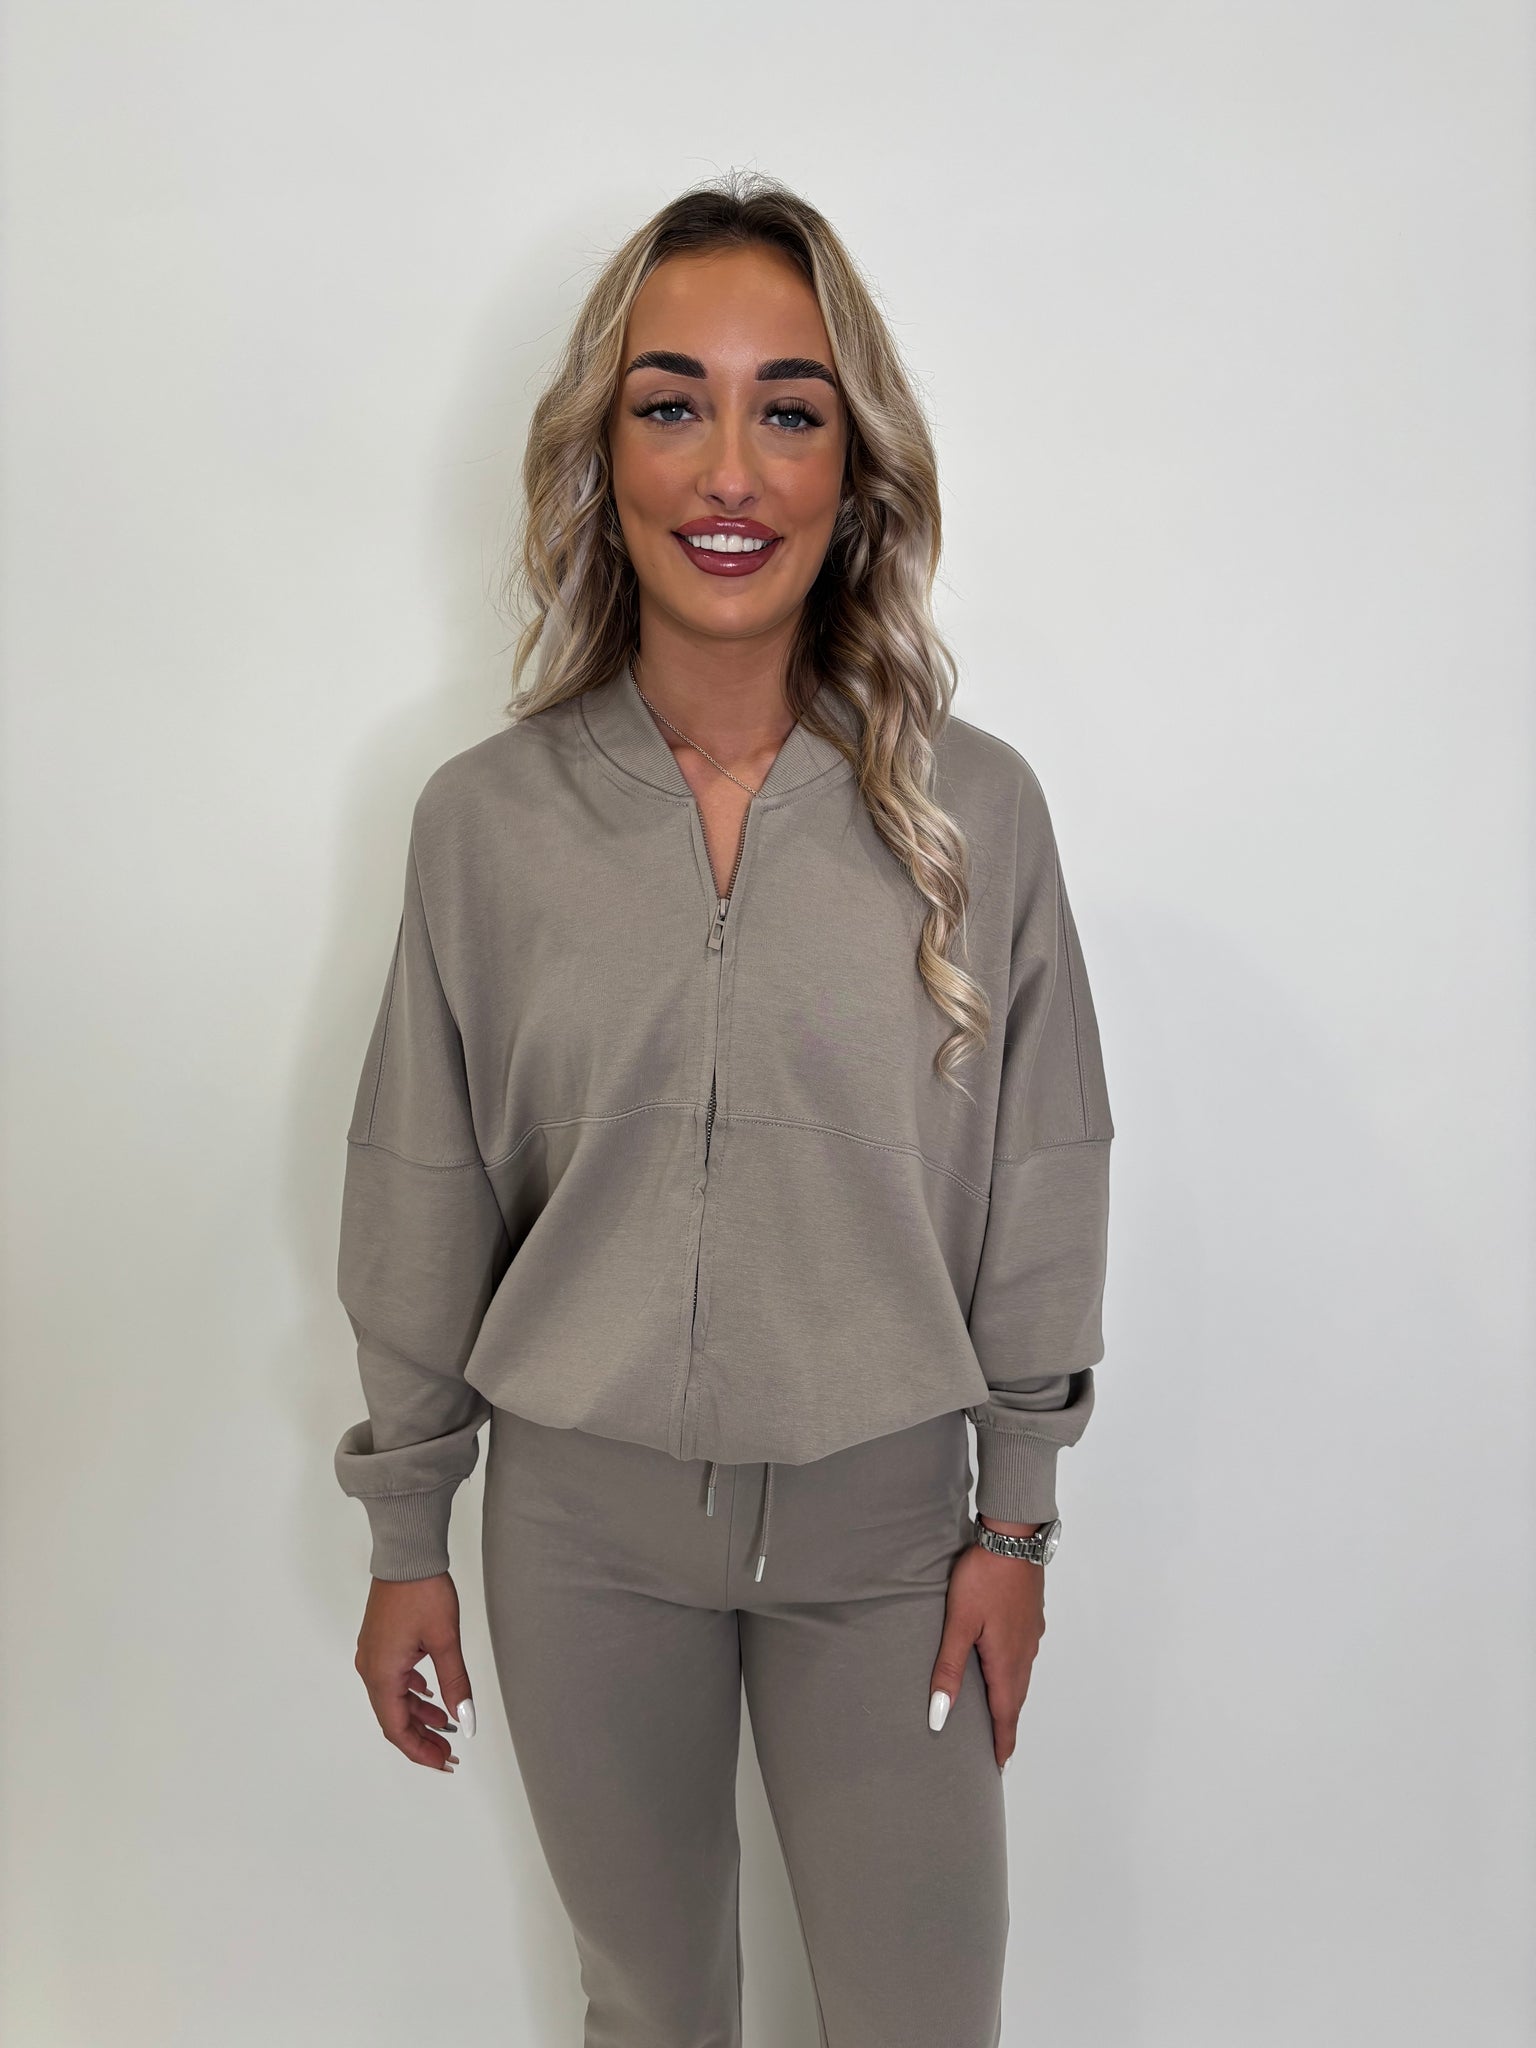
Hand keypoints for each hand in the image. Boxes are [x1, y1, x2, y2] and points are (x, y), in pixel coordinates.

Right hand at [354, 1572, 474, 1771]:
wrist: (407, 1554)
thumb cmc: (422, 1592)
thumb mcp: (445, 1642)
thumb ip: (455, 1685)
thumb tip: (465, 1721)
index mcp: (382, 1673)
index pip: (397, 1729)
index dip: (420, 1750)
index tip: (444, 1762)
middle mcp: (370, 1668)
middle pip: (393, 1717)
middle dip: (421, 1736)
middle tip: (448, 1751)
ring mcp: (373, 1654)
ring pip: (393, 1698)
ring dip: (418, 1714)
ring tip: (445, 1724)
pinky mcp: (379, 1641)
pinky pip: (392, 1678)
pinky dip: (412, 1692)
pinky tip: (429, 1693)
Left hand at [928, 1518, 1045, 1770]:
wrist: (1013, 1538)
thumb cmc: (983, 1578)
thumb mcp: (959, 1623)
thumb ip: (949, 1668)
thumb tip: (940, 1715)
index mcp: (1006, 1660)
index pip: (1005, 1713)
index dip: (1002, 1740)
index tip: (999, 1765)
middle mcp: (1023, 1652)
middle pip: (1016, 1698)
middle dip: (1006, 1724)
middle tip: (998, 1747)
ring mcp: (1031, 1633)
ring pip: (1022, 1676)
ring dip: (1012, 1699)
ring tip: (1000, 1713)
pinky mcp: (1031, 1617)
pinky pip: (1024, 1656)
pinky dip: (1015, 1674)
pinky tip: (1005, 1666)